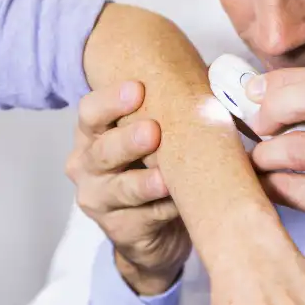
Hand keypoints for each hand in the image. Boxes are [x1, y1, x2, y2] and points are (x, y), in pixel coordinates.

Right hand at [65, 81, 190, 294]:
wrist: (156, 229)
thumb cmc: (158, 166)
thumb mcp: (160, 136)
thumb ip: (173, 109)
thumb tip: (217, 74)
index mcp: (94, 133)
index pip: (91, 113)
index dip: (110, 101)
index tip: (137, 88)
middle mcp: (87, 165)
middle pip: (101, 150)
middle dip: (127, 140)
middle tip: (153, 130)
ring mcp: (99, 199)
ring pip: (120, 189)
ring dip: (144, 183)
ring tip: (164, 178)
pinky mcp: (118, 229)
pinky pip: (143, 218)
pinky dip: (164, 211)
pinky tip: (179, 205)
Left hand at [246, 66, 304, 304]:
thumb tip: (254, 94)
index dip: (281, 82)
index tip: (252, 94)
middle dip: (273, 107)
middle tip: (254, 127)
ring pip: (294, 145)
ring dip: (262, 156)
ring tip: (256, 166)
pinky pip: (289, 184)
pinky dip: (267, 185)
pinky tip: (263, 190)